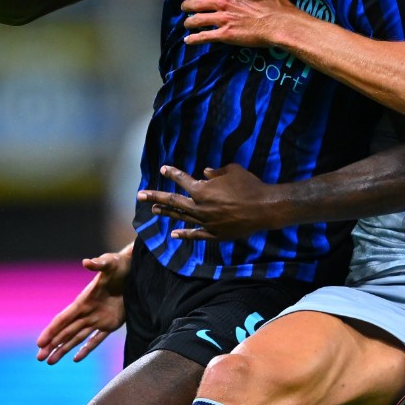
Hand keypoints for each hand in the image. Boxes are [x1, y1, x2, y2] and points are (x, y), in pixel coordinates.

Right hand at [35, 244, 131, 363]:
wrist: (134, 270)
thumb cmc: (119, 265)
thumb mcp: (109, 263)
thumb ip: (99, 264)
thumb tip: (87, 262)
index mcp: (83, 301)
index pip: (63, 319)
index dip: (51, 331)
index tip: (40, 343)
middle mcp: (87, 312)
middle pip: (66, 332)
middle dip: (52, 345)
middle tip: (39, 358)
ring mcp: (98, 319)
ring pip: (77, 338)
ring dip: (64, 349)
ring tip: (50, 361)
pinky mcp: (111, 324)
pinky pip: (96, 339)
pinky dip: (86, 349)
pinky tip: (75, 359)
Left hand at [138, 164, 287, 241]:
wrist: (264, 208)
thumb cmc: (249, 186)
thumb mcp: (232, 171)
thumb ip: (216, 172)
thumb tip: (205, 173)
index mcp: (202, 190)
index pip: (182, 180)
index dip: (172, 174)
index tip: (163, 169)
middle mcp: (199, 207)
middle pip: (173, 201)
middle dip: (155, 196)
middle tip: (140, 194)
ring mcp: (205, 222)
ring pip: (181, 217)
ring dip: (167, 213)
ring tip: (153, 210)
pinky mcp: (214, 234)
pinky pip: (195, 235)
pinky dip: (184, 234)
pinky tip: (174, 234)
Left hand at [180, 0, 299, 46]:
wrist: (279, 23)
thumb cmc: (274, 2)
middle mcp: (222, 2)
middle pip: (196, 2)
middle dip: (187, 5)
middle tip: (185, 7)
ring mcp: (223, 19)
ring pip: (197, 20)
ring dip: (189, 22)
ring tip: (187, 23)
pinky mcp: (225, 35)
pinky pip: (204, 37)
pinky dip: (194, 39)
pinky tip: (188, 41)